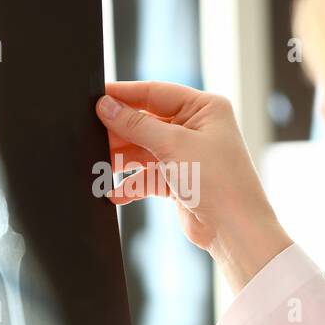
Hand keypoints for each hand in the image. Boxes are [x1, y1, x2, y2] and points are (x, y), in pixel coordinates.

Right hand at [96, 81, 292, 290]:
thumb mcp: (174, 146)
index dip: (124, 95)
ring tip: (99, 166)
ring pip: (142, 150)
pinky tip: (114, 193)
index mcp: (204, 108)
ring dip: (121, 160)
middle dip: (120, 132)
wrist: (234, 231)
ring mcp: (186, 154)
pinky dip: (131, 184)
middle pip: (145, 122)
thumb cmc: (219, 182)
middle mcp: (196, 128)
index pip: (155, 93)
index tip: (95, 97)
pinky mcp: (178, 180)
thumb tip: (106, 106)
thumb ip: (136, 125)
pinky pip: (146, 176)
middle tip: (90, 136)